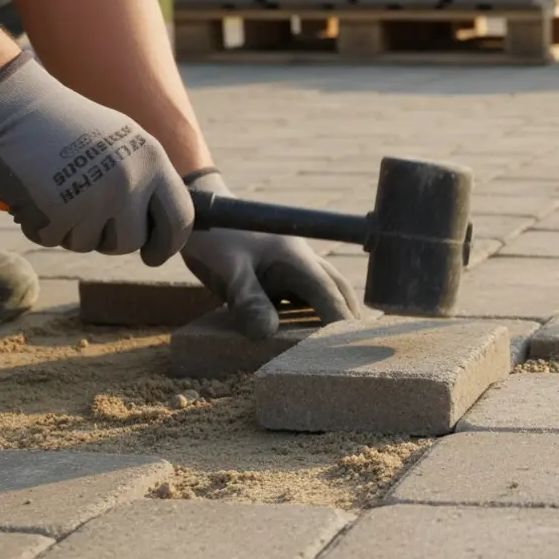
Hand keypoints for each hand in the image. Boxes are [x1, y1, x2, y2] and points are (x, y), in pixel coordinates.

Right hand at [0, 52, 191, 263]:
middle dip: (111, 240)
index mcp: (152, 160)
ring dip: (71, 229)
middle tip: (91, 222)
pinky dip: (42, 226)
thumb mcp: (121, 141)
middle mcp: (130, 180)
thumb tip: (163, 227)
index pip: (180, 217)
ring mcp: (95, 197)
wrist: (15, 106)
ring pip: (90, 244)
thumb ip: (145, 178)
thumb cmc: (66, 125)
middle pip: (132, 241)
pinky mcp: (59, 210)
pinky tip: (37, 196)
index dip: (169, 243)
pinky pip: (54, 239)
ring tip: (59, 193)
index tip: (155, 256)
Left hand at [181, 171, 360, 338]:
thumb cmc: (215, 236)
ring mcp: (291, 265)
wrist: (200, 212)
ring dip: (335, 311)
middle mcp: (301, 261)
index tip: (351, 345)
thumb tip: (267, 333)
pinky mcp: (277, 272)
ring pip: (324, 290)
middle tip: (359, 345)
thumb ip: (248, 299)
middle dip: (350, 315)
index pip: (327, 293)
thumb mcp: (228, 269)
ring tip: (341, 340)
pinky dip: (312, 310)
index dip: (340, 320)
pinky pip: (303, 294)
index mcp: (296, 259)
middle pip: (338, 289)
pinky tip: (307, 328)